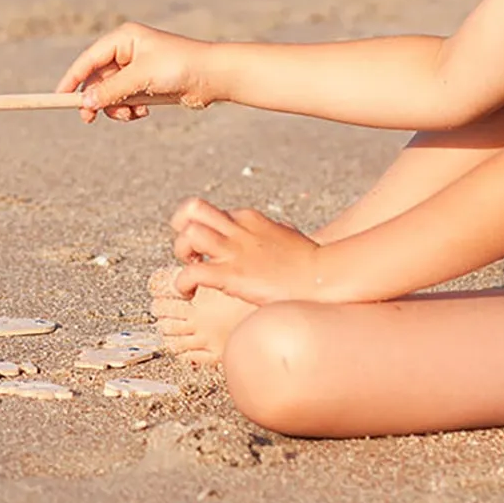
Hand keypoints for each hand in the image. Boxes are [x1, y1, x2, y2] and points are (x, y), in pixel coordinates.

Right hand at [57, 22, 217, 124]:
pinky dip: (129, 109)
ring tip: (130, 113)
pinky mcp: (147, 85)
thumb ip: (110, 90)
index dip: (72, 79)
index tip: (59, 97)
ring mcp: (137, 69)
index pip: (88, 59)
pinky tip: (142, 112)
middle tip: (90, 119)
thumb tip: (85, 103)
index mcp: (124, 39)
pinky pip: (126, 100)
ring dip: (116, 107)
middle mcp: (128, 51)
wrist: (213, 77)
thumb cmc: (179, 67)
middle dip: (97, 99)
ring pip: (111, 93)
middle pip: (97, 79)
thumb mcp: (140, 78)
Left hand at [170, 197, 323, 304]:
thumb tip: (280, 234)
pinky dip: (182, 283)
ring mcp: (233, 251)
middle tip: (188, 251)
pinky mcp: (230, 275)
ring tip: (190, 269)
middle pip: (193, 209)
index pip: (214, 213)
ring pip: (188, 235)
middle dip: (180, 227)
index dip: (204, 230)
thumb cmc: (311, 263)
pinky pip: (190, 272)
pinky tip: (189, 293)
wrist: (323, 277)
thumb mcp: (288, 237)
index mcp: (250, 219)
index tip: (207, 250)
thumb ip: (276, 234)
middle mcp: (238, 230)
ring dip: (180, 253)